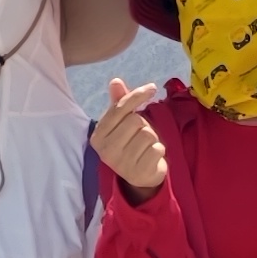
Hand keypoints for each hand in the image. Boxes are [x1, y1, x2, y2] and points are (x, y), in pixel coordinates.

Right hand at [91, 76, 169, 193]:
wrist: (140, 176)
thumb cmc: (131, 143)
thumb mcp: (123, 123)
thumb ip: (120, 103)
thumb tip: (115, 81)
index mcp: (98, 136)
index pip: (119, 108)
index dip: (137, 95)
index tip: (151, 88)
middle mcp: (106, 151)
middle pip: (135, 121)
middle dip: (143, 125)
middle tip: (139, 136)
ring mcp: (121, 163)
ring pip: (147, 134)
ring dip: (152, 138)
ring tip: (145, 147)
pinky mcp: (138, 172)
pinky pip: (157, 148)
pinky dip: (159, 150)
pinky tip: (150, 157)